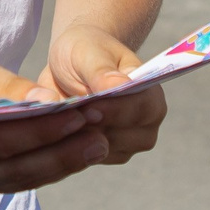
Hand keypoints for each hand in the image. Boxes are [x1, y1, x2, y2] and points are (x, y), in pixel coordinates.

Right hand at [0, 35, 111, 194]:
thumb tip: (48, 101)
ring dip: (59, 163)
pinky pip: (13, 179)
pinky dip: (45, 166)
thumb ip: (6, 87)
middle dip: (60, 153)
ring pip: (17, 178)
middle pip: (12, 167)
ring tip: (97, 144)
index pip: (0, 141)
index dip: (43, 132)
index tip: (81, 117)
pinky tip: (75, 152)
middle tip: (101, 137)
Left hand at [41, 24, 167, 165]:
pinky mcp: (104, 154)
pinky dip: (69, 145)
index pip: (142, 108)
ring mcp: (127, 142)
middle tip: (67, 115)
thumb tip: (119, 86)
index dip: (116, 111)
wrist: (72, 63)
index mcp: (150, 92)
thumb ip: (102, 71)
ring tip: (59, 118)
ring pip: (103, 151)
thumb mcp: (88, 52)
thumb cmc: (86, 51)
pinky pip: (85, 158)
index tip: (89, 108)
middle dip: (94, 127)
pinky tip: (58, 128)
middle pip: (125, 138)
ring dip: (78, 137)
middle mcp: (146, 121)